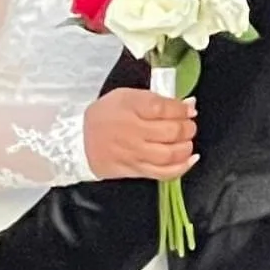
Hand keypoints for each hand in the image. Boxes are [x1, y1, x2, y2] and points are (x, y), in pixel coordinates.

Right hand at [83, 88, 197, 181]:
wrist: (79, 141)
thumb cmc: (104, 117)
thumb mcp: (126, 97)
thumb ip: (156, 99)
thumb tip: (187, 105)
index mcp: (130, 107)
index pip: (165, 108)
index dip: (183, 109)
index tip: (188, 109)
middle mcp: (133, 131)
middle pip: (172, 131)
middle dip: (188, 127)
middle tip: (188, 124)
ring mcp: (135, 153)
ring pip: (171, 154)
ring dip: (186, 146)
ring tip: (186, 140)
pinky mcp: (137, 169)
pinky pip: (164, 173)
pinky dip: (182, 167)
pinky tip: (190, 159)